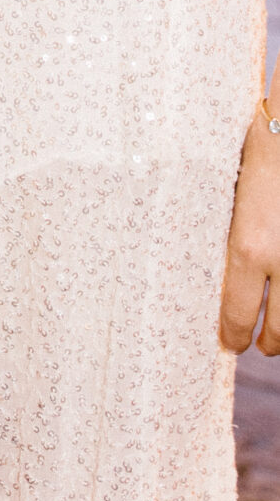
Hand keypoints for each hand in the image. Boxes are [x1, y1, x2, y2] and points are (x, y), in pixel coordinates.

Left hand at [221, 95, 279, 352]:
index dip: (233, 336)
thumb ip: (234, 243)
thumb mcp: (231, 201)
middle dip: (269, 343)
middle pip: (279, 331)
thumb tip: (227, 278)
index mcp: (247, 248)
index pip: (237, 315)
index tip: (230, 344)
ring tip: (278, 334)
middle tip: (261, 345)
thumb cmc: (257, 155)